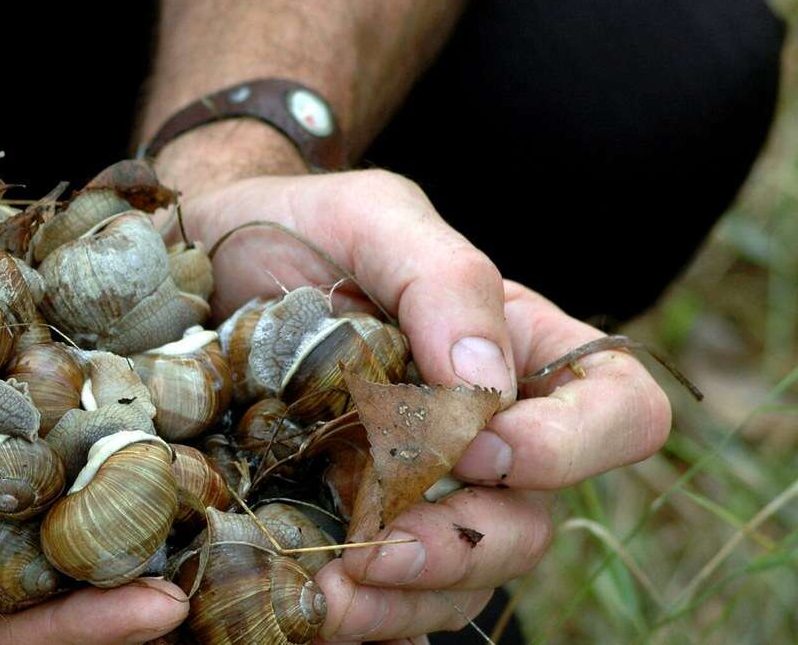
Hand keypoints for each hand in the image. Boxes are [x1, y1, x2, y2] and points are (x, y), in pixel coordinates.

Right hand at [0, 245, 186, 642]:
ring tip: (211, 510)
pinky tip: (197, 426)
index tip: (147, 614)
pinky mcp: (50, 423)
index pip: (2, 632)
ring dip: (150, 523)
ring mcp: (23, 485)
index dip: (74, 632)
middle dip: (127, 597)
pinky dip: (146, 443)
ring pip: (96, 524)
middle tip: (193, 585)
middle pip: (65, 590)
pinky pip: (100, 445)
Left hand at [175, 169, 670, 640]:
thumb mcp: (374, 217)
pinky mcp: (357, 523)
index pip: (619, 410)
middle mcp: (485, 433)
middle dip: (466, 547)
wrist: (204, 265)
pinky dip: (360, 612)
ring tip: (328, 593)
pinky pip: (391, 598)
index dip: (573, 446)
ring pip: (467, 579)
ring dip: (405, 598)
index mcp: (519, 351)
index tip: (480, 447)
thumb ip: (445, 279)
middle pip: (536, 521)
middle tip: (378, 545)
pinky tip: (310, 604)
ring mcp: (423, 489)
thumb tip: (487, 381)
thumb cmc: (303, 229)